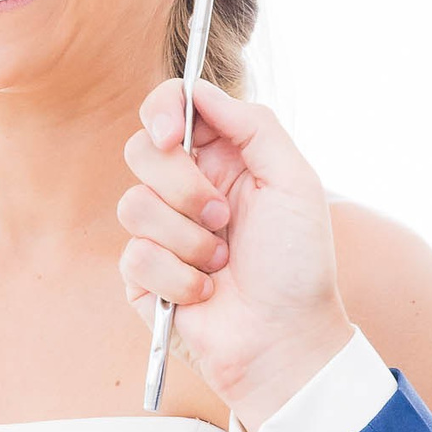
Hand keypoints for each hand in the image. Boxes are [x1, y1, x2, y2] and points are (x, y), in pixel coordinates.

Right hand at [118, 78, 352, 431]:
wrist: (285, 341)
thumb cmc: (299, 265)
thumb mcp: (294, 181)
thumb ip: (252, 124)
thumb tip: (200, 90)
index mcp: (222, 158)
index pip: (171, 110)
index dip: (161, 112)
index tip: (170, 134)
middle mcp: (187, 189)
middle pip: (141, 150)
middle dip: (182, 185)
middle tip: (222, 216)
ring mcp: (161, 232)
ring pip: (133, 204)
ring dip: (188, 239)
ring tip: (223, 262)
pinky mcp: (143, 276)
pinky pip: (134, 256)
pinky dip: (178, 277)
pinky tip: (206, 292)